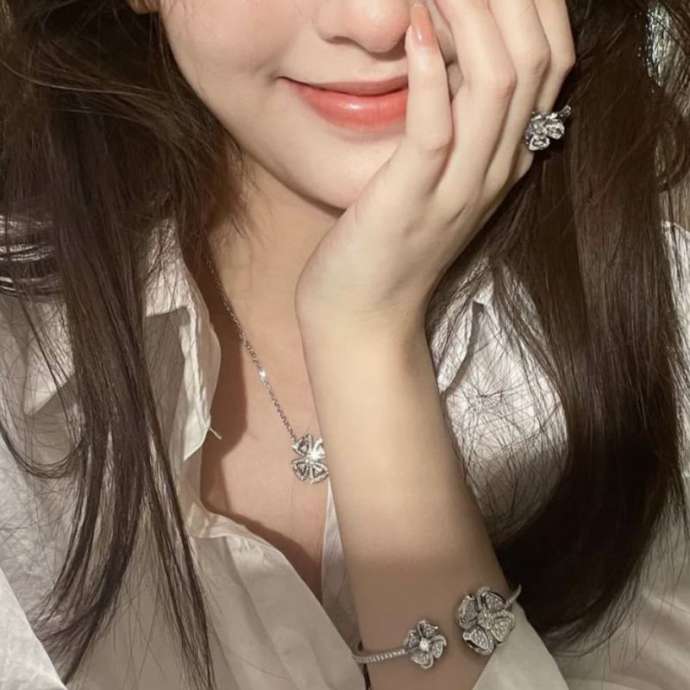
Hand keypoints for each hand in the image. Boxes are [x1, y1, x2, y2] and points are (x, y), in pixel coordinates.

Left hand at [295, 0, 575, 339]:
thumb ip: (458, 127)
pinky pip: (435, 130)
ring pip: (496, 86)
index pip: (553, 64)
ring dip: (472, 18)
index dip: (537, 4)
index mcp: (506, 160)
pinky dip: (430, 74)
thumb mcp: (437, 180)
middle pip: (536, 63)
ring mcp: (458, 190)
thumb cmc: (389, 241)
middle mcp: (496, 171)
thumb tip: (454, 58)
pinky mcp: (411, 202)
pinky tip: (412, 32)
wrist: (363, 314)